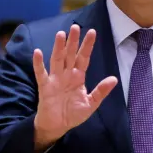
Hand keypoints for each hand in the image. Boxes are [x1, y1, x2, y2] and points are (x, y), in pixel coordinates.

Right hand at [32, 24, 116, 151]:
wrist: (58, 126)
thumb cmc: (73, 114)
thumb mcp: (91, 103)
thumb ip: (101, 91)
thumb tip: (114, 79)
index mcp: (78, 77)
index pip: (84, 57)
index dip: (87, 45)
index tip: (92, 32)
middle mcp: (66, 74)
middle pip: (70, 54)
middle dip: (73, 41)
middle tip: (75, 26)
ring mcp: (55, 79)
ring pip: (57, 59)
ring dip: (58, 47)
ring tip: (61, 34)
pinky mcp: (45, 86)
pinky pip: (41, 73)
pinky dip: (38, 63)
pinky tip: (38, 52)